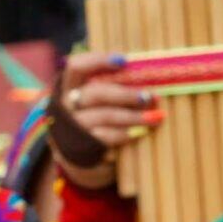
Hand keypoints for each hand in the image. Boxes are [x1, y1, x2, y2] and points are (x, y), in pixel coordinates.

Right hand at [50, 52, 161, 185]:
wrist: (88, 160)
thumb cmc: (101, 122)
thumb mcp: (103, 102)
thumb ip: (115, 86)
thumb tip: (148, 71)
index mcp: (70, 87)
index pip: (76, 67)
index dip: (97, 60)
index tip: (123, 60)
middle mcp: (67, 105)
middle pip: (95, 93)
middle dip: (126, 94)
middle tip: (150, 97)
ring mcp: (72, 127)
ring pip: (103, 116)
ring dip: (133, 116)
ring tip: (155, 117)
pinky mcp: (81, 147)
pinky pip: (105, 137)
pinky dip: (126, 134)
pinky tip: (142, 132)